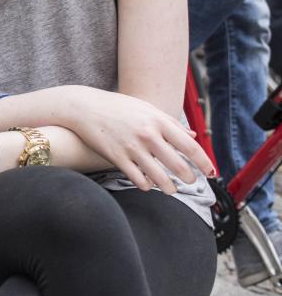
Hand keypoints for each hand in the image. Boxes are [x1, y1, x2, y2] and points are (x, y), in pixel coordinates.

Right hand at [64, 86, 214, 191]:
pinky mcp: (116, 157)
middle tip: (191, 181)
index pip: (190, 146)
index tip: (211, 172)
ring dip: (169, 187)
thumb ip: (171, 123)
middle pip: (178, 165)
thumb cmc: (117, 106)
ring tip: (171, 189)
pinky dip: (145, 184)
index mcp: (158, 121)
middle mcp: (147, 135)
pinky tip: (147, 184)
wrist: (84, 107)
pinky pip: (137, 178)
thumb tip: (193, 136)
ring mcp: (131, 147)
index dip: (204, 162)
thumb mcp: (146, 109)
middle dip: (189, 178)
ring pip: (158, 176)